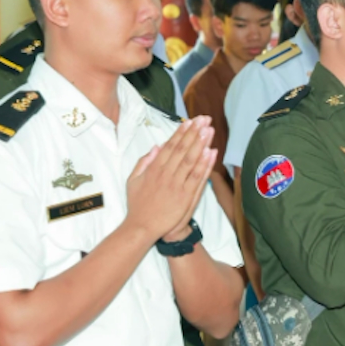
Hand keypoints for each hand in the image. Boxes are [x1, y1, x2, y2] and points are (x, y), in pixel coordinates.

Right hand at [126, 118, 217, 241]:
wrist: (142, 226)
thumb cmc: (138, 204)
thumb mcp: (133, 180)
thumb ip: (144, 162)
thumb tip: (156, 147)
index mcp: (154, 169)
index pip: (170, 146)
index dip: (181, 133)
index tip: (190, 121)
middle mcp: (166, 174)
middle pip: (182, 149)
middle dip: (194, 133)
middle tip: (204, 119)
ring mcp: (177, 184)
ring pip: (191, 160)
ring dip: (201, 144)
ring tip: (209, 129)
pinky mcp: (185, 196)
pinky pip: (197, 177)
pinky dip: (205, 164)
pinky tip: (211, 152)